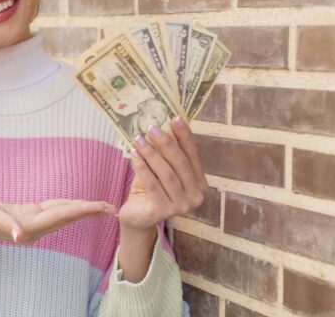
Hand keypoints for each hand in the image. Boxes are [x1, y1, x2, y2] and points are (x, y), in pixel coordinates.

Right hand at [0, 192, 117, 244]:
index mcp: (28, 226)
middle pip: (68, 217)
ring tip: (102, 206)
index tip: (104, 208)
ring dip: (83, 210)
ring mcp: (32, 224)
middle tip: (114, 207)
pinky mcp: (28, 218)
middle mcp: (34, 227)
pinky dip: (69, 207)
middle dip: (91, 212)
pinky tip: (78, 204)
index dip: (85, 210)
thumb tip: (21, 236)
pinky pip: (55, 211)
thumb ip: (4, 223)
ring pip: (64, 215)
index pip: (63, 215)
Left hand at [118, 116, 209, 231]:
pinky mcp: (164, 212)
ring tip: (139, 139)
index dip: (185, 137)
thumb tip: (164, 124)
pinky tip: (134, 154)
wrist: (138, 216)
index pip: (193, 155)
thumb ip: (167, 152)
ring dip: (152, 154)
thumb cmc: (152, 188)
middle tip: (151, 128)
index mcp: (199, 183)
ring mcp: (181, 206)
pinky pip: (153, 185)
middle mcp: (196, 196)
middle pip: (181, 164)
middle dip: (166, 143)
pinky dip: (143, 168)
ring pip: (167, 174)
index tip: (176, 118)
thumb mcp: (161, 167)